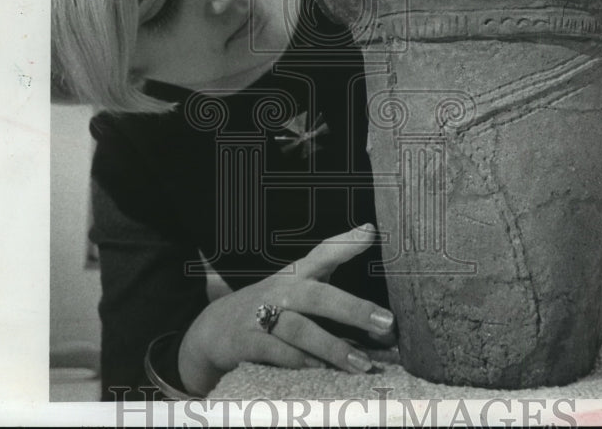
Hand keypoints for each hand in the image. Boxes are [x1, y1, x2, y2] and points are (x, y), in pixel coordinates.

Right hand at [178, 223, 395, 395]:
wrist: (215, 327)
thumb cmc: (271, 305)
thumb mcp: (298, 284)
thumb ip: (334, 276)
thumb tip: (375, 258)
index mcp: (296, 274)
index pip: (322, 252)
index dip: (345, 242)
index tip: (370, 231)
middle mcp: (281, 290)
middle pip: (318, 296)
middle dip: (353, 309)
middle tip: (386, 322)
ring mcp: (262, 315)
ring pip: (300, 330)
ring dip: (333, 347)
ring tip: (362, 363)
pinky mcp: (248, 341)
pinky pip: (278, 353)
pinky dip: (301, 362)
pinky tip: (323, 371)